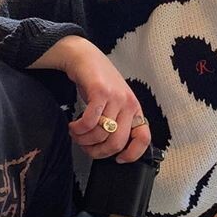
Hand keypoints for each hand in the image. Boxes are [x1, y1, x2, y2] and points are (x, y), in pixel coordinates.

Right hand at [50, 37, 150, 161]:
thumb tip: (111, 150)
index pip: (143, 138)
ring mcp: (116, 97)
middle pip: (117, 142)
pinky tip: (73, 126)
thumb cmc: (98, 83)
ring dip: (83, 139)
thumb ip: (117, 122)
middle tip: (86, 148)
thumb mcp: (114, 103)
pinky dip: (78, 129)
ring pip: (100, 134)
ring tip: (76, 134)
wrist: (85, 57)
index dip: (132, 154)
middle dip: (98, 152)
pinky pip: (89, 121)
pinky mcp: (100, 92)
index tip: (118, 160)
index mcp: (135, 110)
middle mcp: (129, 104)